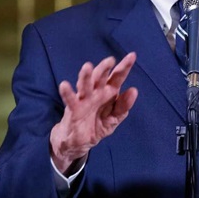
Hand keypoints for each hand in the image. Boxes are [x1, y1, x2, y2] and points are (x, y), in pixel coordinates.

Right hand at [50, 52, 137, 173]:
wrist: (78, 142)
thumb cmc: (97, 125)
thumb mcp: (114, 119)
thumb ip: (123, 106)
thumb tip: (134, 90)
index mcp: (109, 93)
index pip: (117, 78)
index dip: (124, 67)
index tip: (132, 55)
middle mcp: (96, 92)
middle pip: (101, 78)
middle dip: (104, 68)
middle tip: (110, 60)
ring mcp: (84, 99)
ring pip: (85, 85)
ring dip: (86, 76)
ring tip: (87, 67)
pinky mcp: (73, 109)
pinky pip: (70, 99)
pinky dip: (67, 93)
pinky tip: (64, 85)